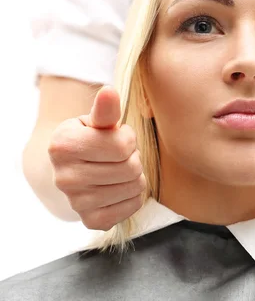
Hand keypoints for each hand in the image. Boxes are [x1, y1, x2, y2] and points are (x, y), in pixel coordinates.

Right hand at [48, 87, 145, 230]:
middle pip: (131, 168)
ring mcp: (77, 202)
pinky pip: (132, 206)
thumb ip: (106, 110)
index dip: (128, 139)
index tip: (116, 138)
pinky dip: (134, 195)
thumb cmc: (91, 139)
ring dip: (135, 176)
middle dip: (133, 158)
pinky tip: (120, 187)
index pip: (123, 145)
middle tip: (120, 156)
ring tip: (120, 170)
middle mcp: (64, 178)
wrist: (74, 169)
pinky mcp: (91, 220)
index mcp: (62, 146)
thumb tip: (109, 91)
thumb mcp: (96, 121)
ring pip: (135, 187)